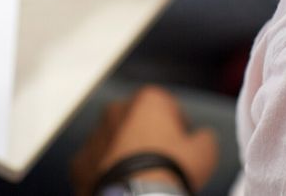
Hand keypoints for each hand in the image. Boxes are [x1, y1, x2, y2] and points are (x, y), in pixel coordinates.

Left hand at [71, 86, 218, 195]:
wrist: (136, 195)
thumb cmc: (171, 169)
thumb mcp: (204, 152)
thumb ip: (205, 137)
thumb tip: (203, 137)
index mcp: (147, 99)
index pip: (168, 107)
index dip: (179, 129)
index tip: (183, 147)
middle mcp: (116, 108)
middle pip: (137, 122)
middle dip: (148, 138)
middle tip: (163, 164)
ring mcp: (95, 133)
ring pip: (115, 141)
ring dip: (126, 153)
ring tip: (143, 178)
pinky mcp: (80, 159)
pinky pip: (97, 163)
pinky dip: (108, 172)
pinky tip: (124, 185)